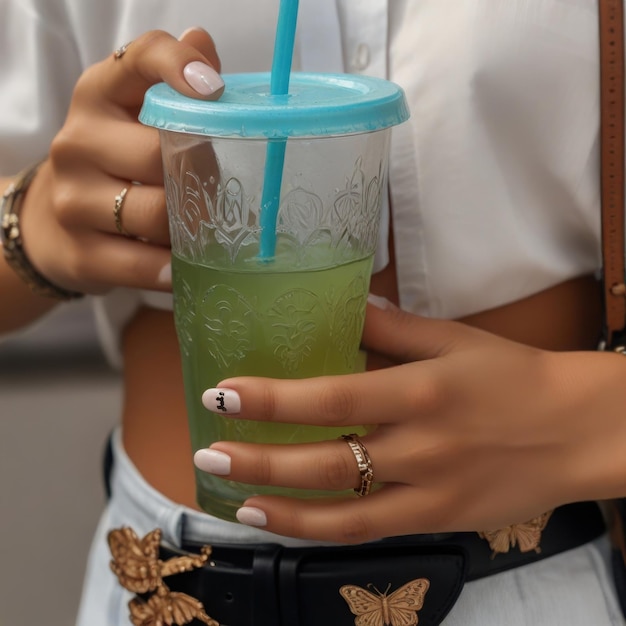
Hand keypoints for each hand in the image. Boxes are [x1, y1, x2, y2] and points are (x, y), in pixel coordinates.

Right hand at [20, 28, 223, 294]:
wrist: (56, 221)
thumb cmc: (116, 163)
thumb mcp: (137, 117)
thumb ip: (173, 86)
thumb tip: (203, 42)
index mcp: (99, 95)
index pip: (140, 58)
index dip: (179, 67)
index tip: (214, 89)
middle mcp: (78, 142)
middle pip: (161, 155)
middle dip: (202, 179)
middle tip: (217, 196)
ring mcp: (73, 200)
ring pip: (157, 214)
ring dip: (192, 228)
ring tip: (203, 232)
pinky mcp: (80, 254)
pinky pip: (144, 266)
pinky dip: (174, 268)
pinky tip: (184, 267)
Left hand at [195, 297, 625, 542]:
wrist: (578, 431)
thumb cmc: (513, 374)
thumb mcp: (454, 338)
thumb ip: (391, 328)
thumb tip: (341, 310)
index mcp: (421, 391)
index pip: (332, 398)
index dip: (273, 400)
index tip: (224, 392)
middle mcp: (421, 447)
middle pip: (326, 463)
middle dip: (259, 461)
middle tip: (208, 452)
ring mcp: (430, 495)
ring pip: (342, 515)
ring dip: (280, 510)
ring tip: (234, 499)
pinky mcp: (440, 523)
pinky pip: (372, 534)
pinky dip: (322, 532)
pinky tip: (288, 521)